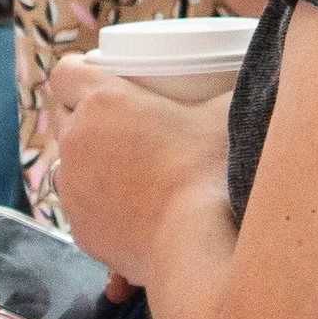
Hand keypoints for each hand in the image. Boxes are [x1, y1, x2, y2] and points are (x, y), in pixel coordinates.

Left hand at [50, 55, 232, 283]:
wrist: (194, 246)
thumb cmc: (209, 173)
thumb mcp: (225, 116)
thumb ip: (231, 89)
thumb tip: (252, 78)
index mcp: (101, 101)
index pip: (65, 72)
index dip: (80, 73)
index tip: (100, 79)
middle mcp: (75, 139)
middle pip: (65, 116)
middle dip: (86, 116)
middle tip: (123, 124)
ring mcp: (71, 186)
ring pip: (68, 162)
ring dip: (88, 161)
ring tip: (125, 168)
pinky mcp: (78, 226)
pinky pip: (79, 206)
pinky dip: (97, 203)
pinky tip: (129, 207)